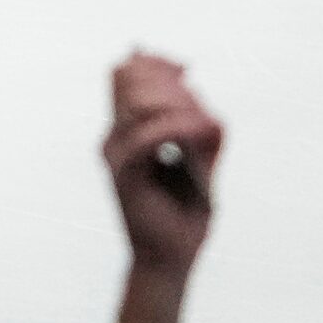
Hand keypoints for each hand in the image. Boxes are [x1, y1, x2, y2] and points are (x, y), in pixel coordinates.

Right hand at [102, 52, 222, 278]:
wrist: (171, 259)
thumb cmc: (185, 216)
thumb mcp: (200, 167)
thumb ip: (201, 139)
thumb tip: (208, 112)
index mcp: (126, 134)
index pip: (123, 78)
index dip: (151, 63)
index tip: (183, 64)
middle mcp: (115, 139)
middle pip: (129, 81)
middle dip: (170, 82)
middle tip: (198, 103)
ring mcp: (116, 154)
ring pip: (141, 104)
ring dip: (178, 106)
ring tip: (203, 126)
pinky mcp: (124, 173)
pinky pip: (148, 137)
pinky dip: (178, 129)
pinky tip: (201, 130)